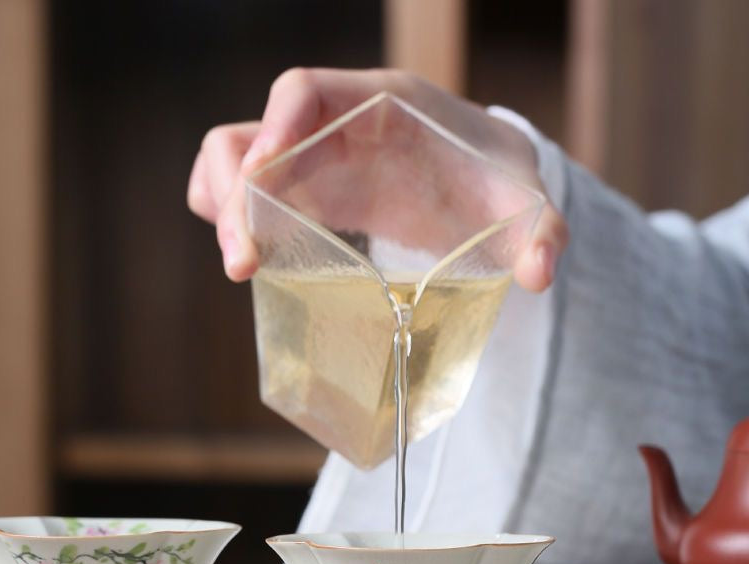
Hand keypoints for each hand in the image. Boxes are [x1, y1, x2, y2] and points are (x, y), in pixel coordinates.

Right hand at [187, 68, 567, 290]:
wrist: (478, 187)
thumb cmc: (494, 181)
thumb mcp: (524, 201)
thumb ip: (541, 230)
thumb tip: (540, 272)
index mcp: (381, 105)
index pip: (305, 90)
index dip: (275, 126)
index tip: (260, 176)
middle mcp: (333, 127)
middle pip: (248, 137)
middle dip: (233, 193)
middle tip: (244, 263)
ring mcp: (312, 162)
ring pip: (232, 164)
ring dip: (222, 210)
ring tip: (244, 266)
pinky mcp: (306, 197)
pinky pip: (246, 199)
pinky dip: (235, 222)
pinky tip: (254, 261)